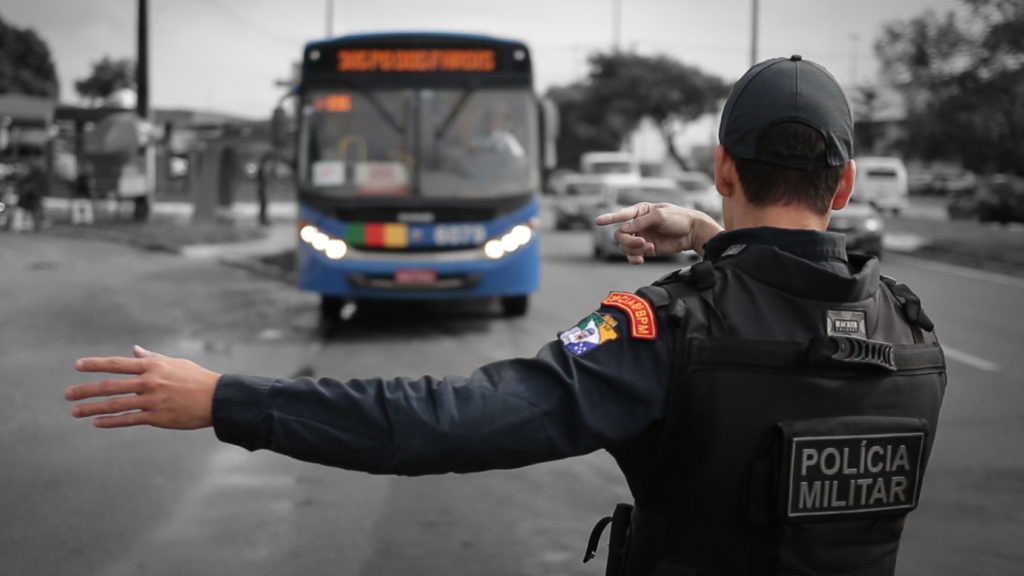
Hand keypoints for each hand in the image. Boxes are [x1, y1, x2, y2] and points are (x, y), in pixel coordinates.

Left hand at [65, 345, 220, 429]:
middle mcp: (149, 382)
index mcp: (152, 366)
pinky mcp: (157, 417)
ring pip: (115, 404)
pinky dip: (110, 422)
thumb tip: (134, 350)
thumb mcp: (174, 363)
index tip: (77, 366)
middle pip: (110, 385)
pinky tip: (97, 422)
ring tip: (75, 411)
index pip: (117, 363)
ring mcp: (152, 400)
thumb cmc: (196, 378)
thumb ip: (151, 358)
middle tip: (67, 394)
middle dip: (86, 389)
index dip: (95, 364)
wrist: (217, 399)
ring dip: (92, 408)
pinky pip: (128, 419)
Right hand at [594, 202, 723, 263]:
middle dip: (628, 240)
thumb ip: (641, 223)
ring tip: (649, 247)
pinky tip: (643, 258)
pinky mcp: (647, 249)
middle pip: (620, 235)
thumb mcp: (659, 216)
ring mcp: (641, 237)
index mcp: (640, 211)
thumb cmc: (678, 219)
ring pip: (625, 247)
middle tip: (642, 243)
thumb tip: (624, 230)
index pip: (621, 215)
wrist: (692, 233)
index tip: (597, 221)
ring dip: (635, 249)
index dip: (609, 218)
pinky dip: (635, 258)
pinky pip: (633, 255)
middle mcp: (638, 224)